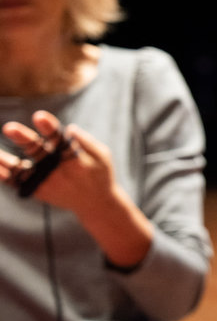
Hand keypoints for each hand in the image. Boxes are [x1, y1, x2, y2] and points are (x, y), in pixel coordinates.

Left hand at [1, 111, 117, 216]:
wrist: (95, 204)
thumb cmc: (99, 174)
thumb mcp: (102, 156)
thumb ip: (86, 141)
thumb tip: (69, 128)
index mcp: (75, 158)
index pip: (60, 139)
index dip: (49, 128)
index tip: (39, 116)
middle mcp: (58, 170)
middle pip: (38, 151)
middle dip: (23, 139)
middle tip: (9, 128)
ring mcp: (45, 182)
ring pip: (20, 168)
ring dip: (4, 159)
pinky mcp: (37, 190)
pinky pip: (15, 181)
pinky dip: (2, 173)